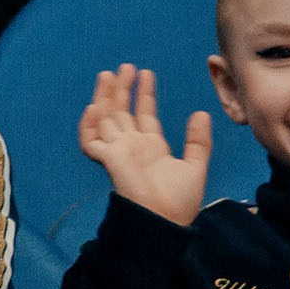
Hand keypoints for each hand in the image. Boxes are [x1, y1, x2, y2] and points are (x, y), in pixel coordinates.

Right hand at [78, 64, 211, 227]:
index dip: (144, 94)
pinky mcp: (108, 160)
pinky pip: (91, 140)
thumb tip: (200, 113)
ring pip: (105, 119)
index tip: (146, 73)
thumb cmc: (179, 201)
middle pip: (121, 112)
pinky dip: (89, 125)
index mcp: (151, 147)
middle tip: (124, 67)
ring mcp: (118, 152)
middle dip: (121, 89)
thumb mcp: (195, 166)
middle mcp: (132, 146)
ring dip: (105, 97)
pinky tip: (94, 107)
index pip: (143, 114)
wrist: (165, 221)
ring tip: (108, 75)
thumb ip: (197, 141)